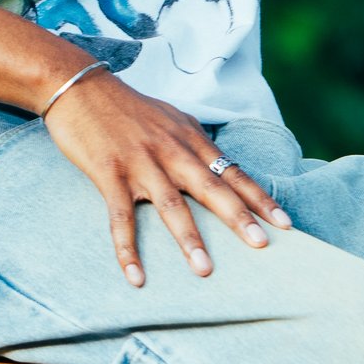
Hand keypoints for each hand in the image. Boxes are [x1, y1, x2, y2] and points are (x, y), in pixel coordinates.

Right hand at [43, 69, 292, 284]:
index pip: (232, 171)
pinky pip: (120, 217)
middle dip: (238, 217)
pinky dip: (127, 248)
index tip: (285, 223)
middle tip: (261, 245)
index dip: (259, 198)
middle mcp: (171, 151)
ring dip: (188, 239)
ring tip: (204, 269)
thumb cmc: (125, 106)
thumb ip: (193, 140)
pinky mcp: (109, 173)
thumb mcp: (169, 116)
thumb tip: (218, 161)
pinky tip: (135, 276)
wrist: (79, 87)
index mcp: (189, 138)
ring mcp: (140, 162)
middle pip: (211, 188)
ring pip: (171, 205)